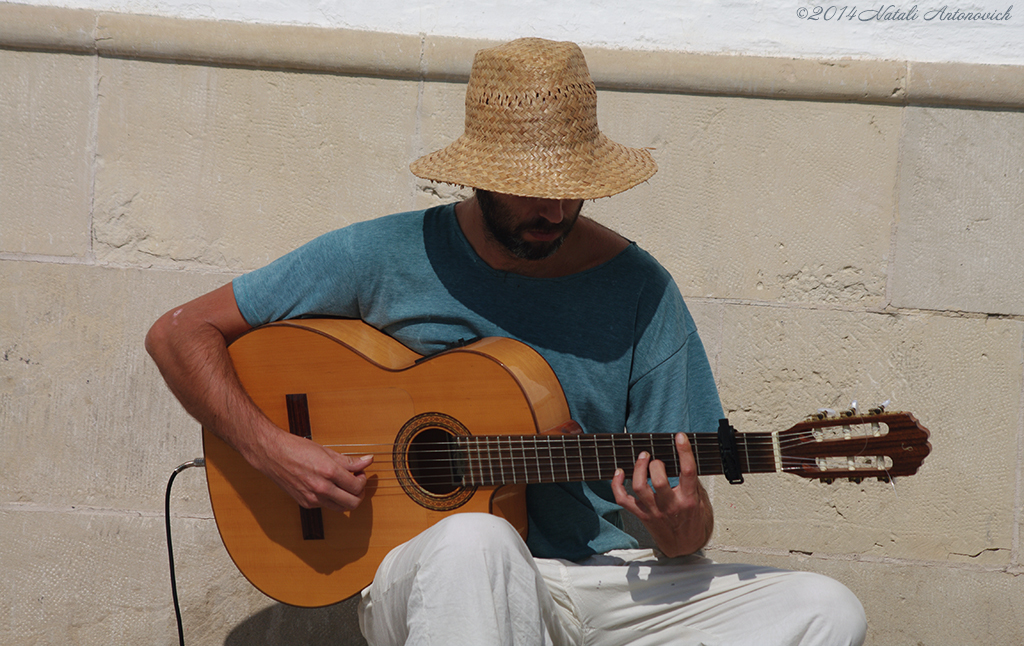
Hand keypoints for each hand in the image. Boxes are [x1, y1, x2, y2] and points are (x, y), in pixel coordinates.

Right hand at [253, 428, 373, 512]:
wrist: (272, 454)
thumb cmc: (296, 449)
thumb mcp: (326, 451)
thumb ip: (349, 460)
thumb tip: (367, 461)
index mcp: (328, 472)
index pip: (357, 486)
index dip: (363, 480)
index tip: (360, 473)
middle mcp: (321, 488)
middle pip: (353, 503)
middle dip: (359, 493)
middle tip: (356, 482)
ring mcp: (312, 498)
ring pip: (341, 508)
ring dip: (347, 498)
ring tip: (344, 484)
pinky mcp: (305, 503)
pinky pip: (327, 506)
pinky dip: (333, 499)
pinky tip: (329, 486)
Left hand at [610, 432, 712, 556]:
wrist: (684, 548)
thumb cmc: (694, 523)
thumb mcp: (702, 502)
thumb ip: (692, 482)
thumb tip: (683, 460)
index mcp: (688, 500)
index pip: (688, 472)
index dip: (684, 452)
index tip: (680, 437)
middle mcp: (670, 506)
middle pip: (659, 480)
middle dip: (656, 463)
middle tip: (656, 458)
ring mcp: (653, 511)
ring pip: (639, 487)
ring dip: (638, 468)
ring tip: (643, 458)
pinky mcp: (641, 515)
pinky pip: (623, 499)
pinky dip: (616, 484)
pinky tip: (619, 473)